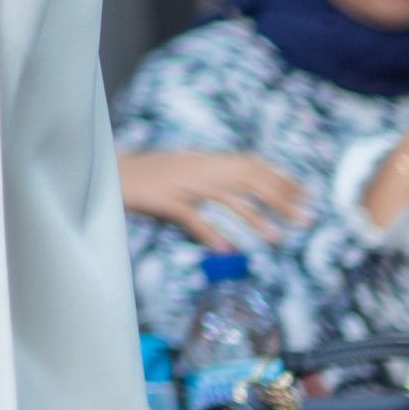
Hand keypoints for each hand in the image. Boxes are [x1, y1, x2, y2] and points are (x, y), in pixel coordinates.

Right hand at [123, 149, 307, 249]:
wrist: (102, 170)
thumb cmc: (143, 175)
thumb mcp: (181, 169)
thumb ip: (209, 177)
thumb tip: (240, 195)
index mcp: (203, 160)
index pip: (250, 164)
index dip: (281, 178)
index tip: (306, 194)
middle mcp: (197, 168)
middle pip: (246, 180)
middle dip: (280, 199)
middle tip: (306, 219)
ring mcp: (180, 184)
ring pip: (225, 198)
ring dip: (254, 219)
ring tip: (276, 238)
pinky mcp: (162, 199)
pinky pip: (191, 217)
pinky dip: (209, 232)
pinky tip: (225, 249)